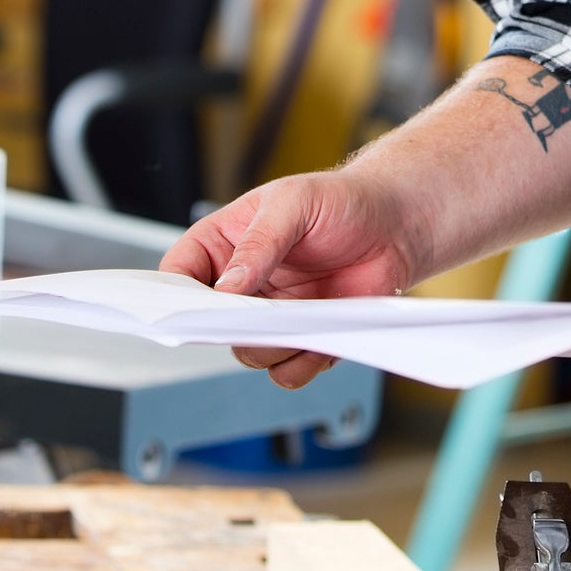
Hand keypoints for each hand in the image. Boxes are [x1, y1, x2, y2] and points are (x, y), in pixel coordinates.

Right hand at [161, 166, 420, 389]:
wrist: (397, 223)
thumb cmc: (342, 200)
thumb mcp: (293, 203)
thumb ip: (259, 243)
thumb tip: (228, 287)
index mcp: (226, 243)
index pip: (179, 273)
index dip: (174, 294)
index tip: (185, 309)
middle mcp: (245, 284)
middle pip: (209, 325)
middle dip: (227, 327)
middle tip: (253, 317)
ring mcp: (274, 315)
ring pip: (248, 353)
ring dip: (268, 347)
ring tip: (298, 322)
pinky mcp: (306, 338)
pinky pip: (288, 370)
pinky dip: (301, 363)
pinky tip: (321, 338)